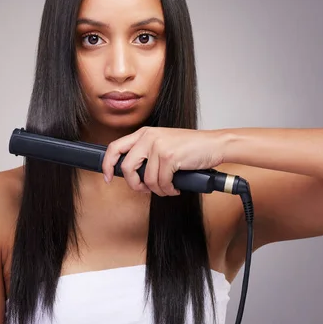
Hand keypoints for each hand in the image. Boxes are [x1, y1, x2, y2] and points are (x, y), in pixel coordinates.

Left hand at [101, 126, 226, 195]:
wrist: (214, 144)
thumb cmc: (191, 147)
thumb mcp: (164, 143)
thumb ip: (147, 153)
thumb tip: (132, 174)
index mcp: (145, 133)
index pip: (115, 147)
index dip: (107, 164)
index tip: (108, 177)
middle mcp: (149, 137)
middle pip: (126, 167)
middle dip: (134, 184)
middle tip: (144, 189)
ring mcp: (159, 146)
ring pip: (147, 179)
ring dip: (158, 189)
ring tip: (168, 187)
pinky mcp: (170, 157)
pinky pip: (161, 183)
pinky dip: (168, 190)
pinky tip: (175, 186)